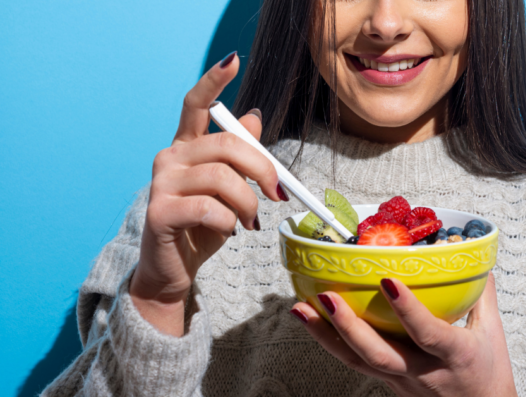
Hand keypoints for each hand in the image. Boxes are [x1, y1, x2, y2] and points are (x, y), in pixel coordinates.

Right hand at [130, 52, 285, 335]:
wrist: (174, 268)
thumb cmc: (203, 225)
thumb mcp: (229, 188)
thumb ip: (238, 154)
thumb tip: (253, 115)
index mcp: (187, 146)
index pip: (197, 104)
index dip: (214, 80)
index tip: (234, 59)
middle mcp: (170, 156)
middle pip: (227, 144)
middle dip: (263, 169)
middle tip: (278, 195)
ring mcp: (160, 183)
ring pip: (222, 178)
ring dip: (248, 203)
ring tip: (249, 221)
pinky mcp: (159, 212)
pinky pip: (208, 209)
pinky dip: (228, 222)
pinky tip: (226, 230)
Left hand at [291, 273, 517, 396]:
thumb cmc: (489, 376)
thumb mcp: (492, 333)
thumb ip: (480, 293)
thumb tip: (472, 255)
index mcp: (455, 356)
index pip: (429, 334)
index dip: (408, 309)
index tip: (388, 281)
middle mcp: (423, 372)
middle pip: (379, 354)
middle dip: (349, 326)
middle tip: (326, 297)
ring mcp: (402, 381)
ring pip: (358, 361)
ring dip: (325, 335)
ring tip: (300, 308)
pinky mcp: (388, 383)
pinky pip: (356, 362)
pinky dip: (330, 342)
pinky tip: (311, 322)